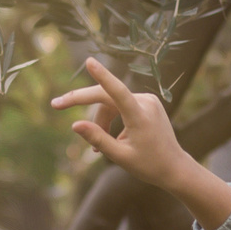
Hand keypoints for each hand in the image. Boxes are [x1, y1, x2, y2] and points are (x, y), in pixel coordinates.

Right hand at [49, 58, 230, 228]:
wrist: (175, 167)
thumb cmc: (148, 165)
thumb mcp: (120, 157)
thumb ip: (98, 139)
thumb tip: (75, 124)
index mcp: (140, 116)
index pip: (118, 92)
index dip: (102, 76)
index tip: (89, 62)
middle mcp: (146, 102)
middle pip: (106, 96)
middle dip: (82, 102)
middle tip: (56, 105)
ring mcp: (148, 100)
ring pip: (112, 102)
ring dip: (100, 119)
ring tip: (96, 148)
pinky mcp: (148, 102)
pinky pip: (121, 104)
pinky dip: (111, 118)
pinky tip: (111, 139)